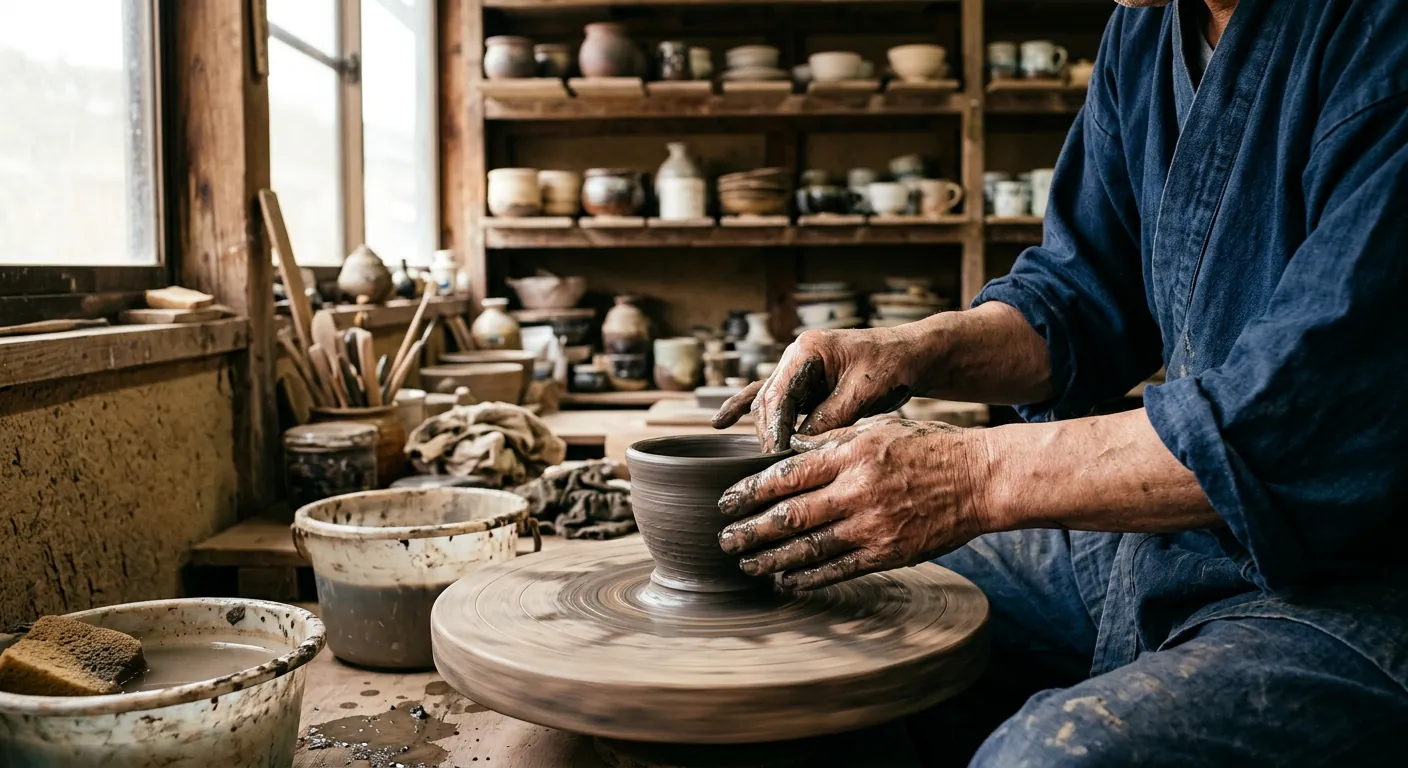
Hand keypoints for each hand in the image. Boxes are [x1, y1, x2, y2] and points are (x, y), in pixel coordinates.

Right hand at [712, 326, 937, 452]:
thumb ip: (829, 419)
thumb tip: (798, 448)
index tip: (775, 459)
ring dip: (767, 431)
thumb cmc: (893, 367)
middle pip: (767, 402)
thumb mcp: (863, 395)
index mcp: (808, 350)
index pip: (778, 395)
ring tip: (762, 462)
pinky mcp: (803, 382)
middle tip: (773, 469)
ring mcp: (796, 368)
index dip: (775, 430)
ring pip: (768, 404)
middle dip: (769, 435)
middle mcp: (795, 357)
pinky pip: (771, 398)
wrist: (912, 355)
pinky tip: (719, 422)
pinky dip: (745, 409)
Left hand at [716, 419, 991, 589]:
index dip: (749, 493)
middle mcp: (857, 491)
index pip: (785, 475)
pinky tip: (786, 580)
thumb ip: (832, 444)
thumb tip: (786, 454)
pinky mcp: (888, 553)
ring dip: (771, 559)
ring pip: (808, 548)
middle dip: (750, 531)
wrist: (979, 479)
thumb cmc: (926, 447)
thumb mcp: (876, 429)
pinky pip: (838, 570)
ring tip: (746, 565)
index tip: (726, 502)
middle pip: (789, 516)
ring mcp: (872, 526)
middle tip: (725, 540)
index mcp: (850, 455)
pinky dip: (807, 577)